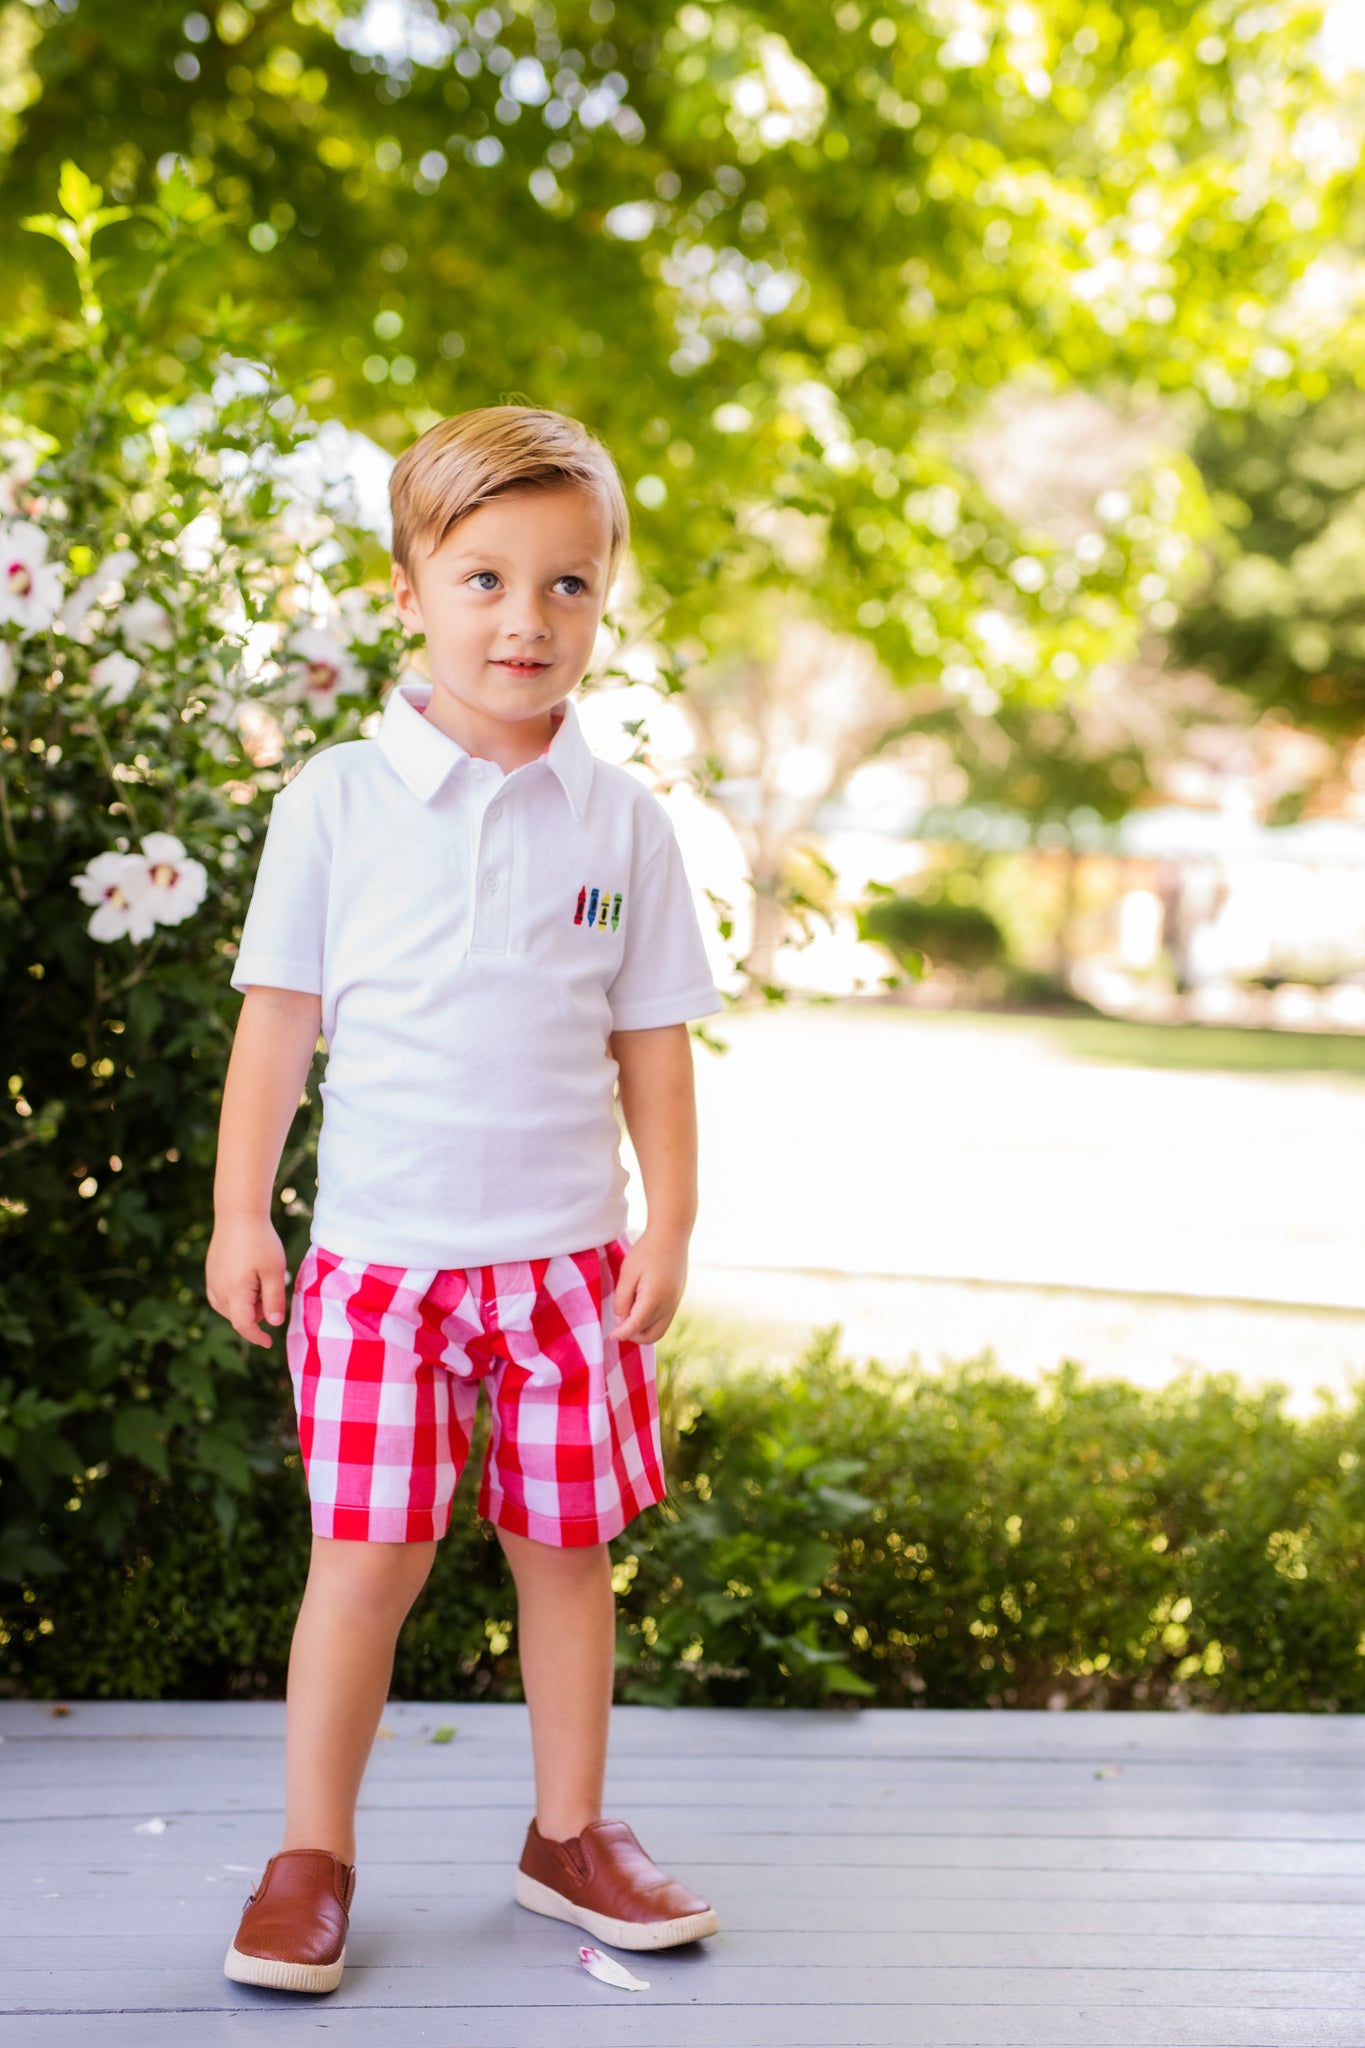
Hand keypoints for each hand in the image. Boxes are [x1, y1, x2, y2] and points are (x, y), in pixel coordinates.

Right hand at [205, 1216, 290, 1350]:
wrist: (238, 1214)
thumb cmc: (260, 1241)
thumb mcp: (274, 1271)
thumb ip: (274, 1299)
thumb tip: (274, 1323)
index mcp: (234, 1292)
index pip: (243, 1326)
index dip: (256, 1337)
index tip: (269, 1342)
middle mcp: (218, 1290)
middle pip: (238, 1317)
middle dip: (257, 1313)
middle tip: (271, 1287)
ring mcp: (211, 1281)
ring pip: (229, 1307)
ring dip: (247, 1304)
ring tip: (261, 1280)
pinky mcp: (211, 1273)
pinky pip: (222, 1295)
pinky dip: (238, 1295)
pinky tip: (249, 1277)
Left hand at [612, 1226, 688, 1345]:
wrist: (671, 1235)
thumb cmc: (646, 1251)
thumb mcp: (627, 1273)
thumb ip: (622, 1299)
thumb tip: (621, 1320)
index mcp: (654, 1298)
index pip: (636, 1326)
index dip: (622, 1334)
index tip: (610, 1336)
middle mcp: (668, 1304)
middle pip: (650, 1335)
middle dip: (633, 1336)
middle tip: (618, 1327)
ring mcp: (675, 1303)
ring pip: (659, 1330)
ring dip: (643, 1331)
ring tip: (628, 1319)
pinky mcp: (677, 1299)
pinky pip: (664, 1320)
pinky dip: (651, 1322)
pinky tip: (639, 1310)